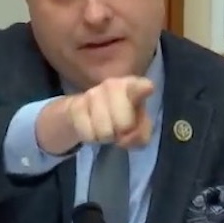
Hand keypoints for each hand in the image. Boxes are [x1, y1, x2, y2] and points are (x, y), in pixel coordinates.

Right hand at [37, 76, 154, 153]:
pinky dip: (91, 138)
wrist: (84, 114)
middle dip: (122, 133)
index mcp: (133, 86)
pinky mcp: (76, 105)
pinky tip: (91, 128)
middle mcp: (113, 85)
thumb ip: (140, 135)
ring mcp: (93, 93)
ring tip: (105, 128)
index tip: (148, 88)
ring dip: (106, 136)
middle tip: (119, 128)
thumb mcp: (136, 128)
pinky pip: (89, 134)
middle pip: (125, 124)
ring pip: (106, 132)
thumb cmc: (119, 117)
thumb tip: (124, 138)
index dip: (143, 88)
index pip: (139, 85)